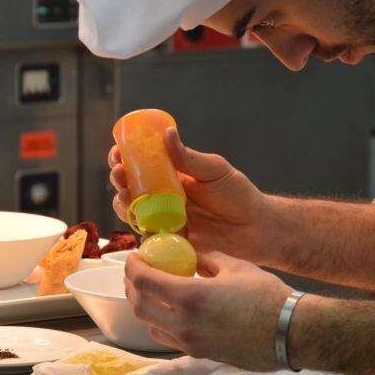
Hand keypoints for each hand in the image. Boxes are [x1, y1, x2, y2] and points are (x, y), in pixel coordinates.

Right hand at [109, 128, 270, 261]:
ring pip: (135, 212)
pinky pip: (151, 237)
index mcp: (173, 175)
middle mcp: (165, 196)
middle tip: (118, 174)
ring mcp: (167, 219)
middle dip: (119, 180)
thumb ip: (189, 157)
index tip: (118, 153)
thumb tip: (167, 134)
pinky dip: (142, 232)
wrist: (257, 228)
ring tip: (125, 197)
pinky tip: (141, 225)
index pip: (142, 163)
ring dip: (123, 204)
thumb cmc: (239, 195)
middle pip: (132, 187)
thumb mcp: (215, 170)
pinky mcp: (172, 240)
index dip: (125, 157)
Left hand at [123, 251, 291, 371]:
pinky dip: (164, 323)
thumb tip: (193, 256)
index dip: (133, 267)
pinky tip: (174, 311)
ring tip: (153, 293)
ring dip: (145, 308)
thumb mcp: (234, 266)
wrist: (290, 332)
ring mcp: (192, 343)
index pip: (145, 282)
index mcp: (190, 298)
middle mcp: (185, 324)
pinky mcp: (202, 354)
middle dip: (132, 288)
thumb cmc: (267, 296)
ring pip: (152, 328)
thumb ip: (207, 259)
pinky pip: (171, 339)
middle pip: (140, 307)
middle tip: (137, 274)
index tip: (133, 258)